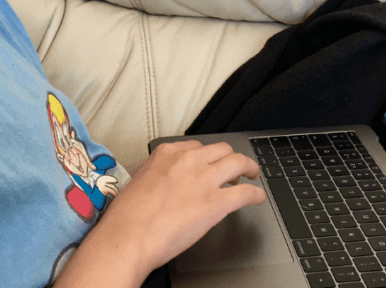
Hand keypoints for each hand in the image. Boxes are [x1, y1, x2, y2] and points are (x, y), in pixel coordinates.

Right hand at [53, 140, 265, 287]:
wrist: (129, 237)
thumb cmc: (127, 217)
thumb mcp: (139, 181)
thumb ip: (158, 176)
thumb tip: (166, 183)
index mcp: (167, 154)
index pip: (197, 147)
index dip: (207, 158)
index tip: (209, 164)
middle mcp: (189, 161)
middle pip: (221, 150)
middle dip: (229, 158)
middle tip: (234, 169)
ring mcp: (204, 180)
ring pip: (238, 162)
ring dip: (249, 167)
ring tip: (252, 174)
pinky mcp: (216, 203)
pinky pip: (245, 193)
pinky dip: (256, 194)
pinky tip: (258, 198)